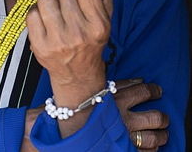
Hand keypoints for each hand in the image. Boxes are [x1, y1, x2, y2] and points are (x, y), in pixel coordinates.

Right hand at [20, 80, 168, 150]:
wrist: (62, 126)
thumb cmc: (76, 106)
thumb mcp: (95, 90)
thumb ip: (116, 85)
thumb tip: (137, 80)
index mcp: (117, 100)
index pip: (144, 92)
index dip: (154, 90)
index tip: (157, 91)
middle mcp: (123, 118)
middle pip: (155, 117)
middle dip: (162, 117)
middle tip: (162, 117)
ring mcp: (124, 136)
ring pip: (154, 137)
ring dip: (161, 135)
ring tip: (161, 133)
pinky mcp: (122, 149)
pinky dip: (151, 149)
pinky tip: (150, 146)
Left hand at [26, 0, 110, 135]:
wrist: (77, 74)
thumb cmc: (90, 42)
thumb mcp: (105, 21)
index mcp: (98, 25)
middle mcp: (79, 33)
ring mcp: (57, 40)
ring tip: (54, 8)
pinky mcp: (39, 45)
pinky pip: (31, 13)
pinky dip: (36, 12)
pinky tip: (45, 19)